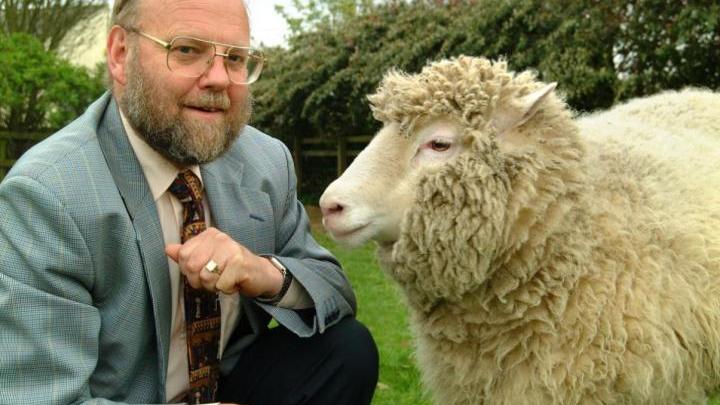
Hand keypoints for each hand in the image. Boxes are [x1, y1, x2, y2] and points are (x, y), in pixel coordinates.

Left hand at [165, 227, 282, 296]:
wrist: (260, 274)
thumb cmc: (231, 267)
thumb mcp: (208, 258)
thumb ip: (188, 254)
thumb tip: (168, 249)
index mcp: (209, 235)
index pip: (184, 256)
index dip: (190, 272)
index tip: (204, 272)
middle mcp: (220, 238)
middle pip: (192, 267)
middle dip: (201, 281)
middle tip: (215, 279)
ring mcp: (231, 249)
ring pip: (206, 277)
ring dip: (215, 286)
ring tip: (225, 280)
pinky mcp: (240, 263)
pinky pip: (221, 285)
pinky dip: (227, 289)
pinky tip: (234, 283)